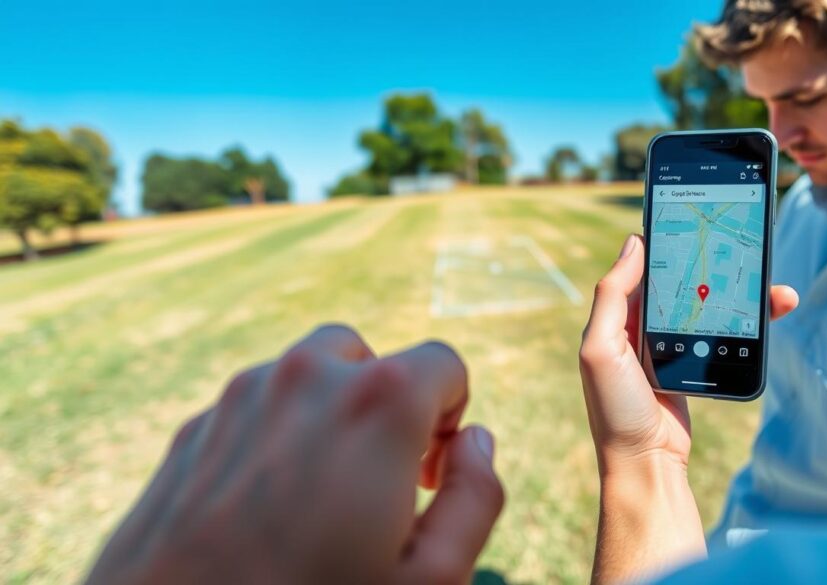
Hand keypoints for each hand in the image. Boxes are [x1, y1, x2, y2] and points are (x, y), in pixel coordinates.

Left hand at [86, 325, 503, 584]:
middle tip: (380, 485)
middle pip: (370, 359)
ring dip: (330, 416)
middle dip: (388, 408)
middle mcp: (304, 376)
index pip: (444, 364)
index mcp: (378, 402)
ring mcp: (237, 399)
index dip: (450, 421)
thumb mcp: (430, 581)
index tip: (428, 479)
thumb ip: (477, 497)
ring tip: (323, 499)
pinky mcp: (188, 431)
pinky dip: (276, 438)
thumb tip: (476, 440)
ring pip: (306, 376)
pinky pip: (253, 410)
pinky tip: (266, 514)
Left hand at [579, 234, 797, 582]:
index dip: (672, 242)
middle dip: (721, 266)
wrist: (645, 462)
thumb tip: (634, 243)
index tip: (703, 219)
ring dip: (745, 294)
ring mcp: (671, 345)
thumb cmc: (616, 408)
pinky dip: (748, 323)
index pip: (647, 266)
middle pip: (687, 282)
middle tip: (751, 250)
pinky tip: (770, 313)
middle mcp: (642, 327)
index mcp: (618, 316)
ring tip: (776, 290)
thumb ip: (612, 296)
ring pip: (712, 306)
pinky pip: (723, 333)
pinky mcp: (694, 364)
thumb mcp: (601, 348)